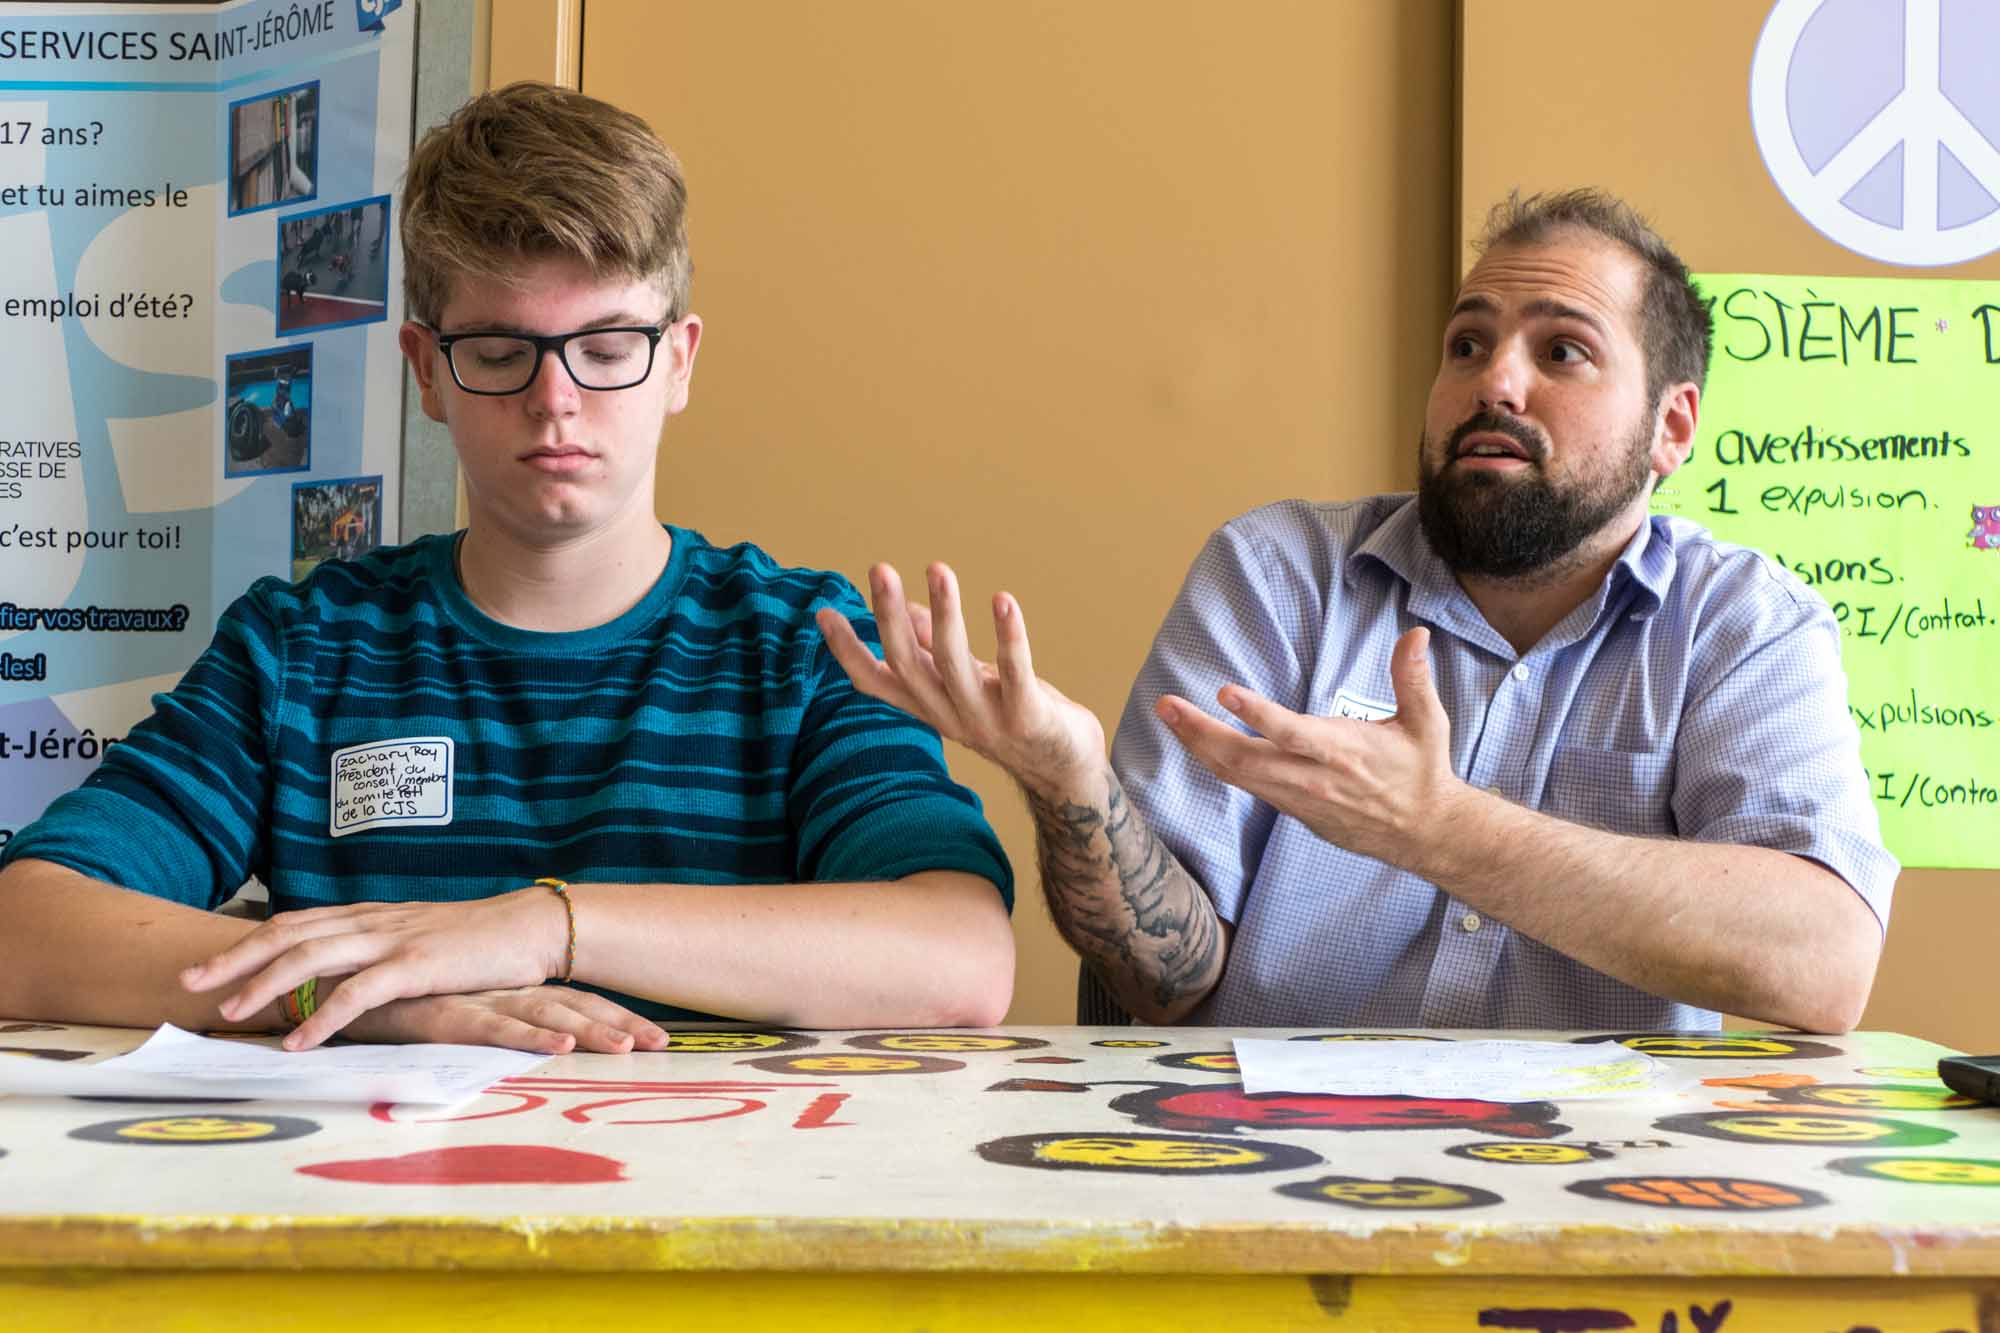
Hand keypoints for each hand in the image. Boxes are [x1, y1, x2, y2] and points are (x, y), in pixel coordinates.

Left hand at [180, 888, 567, 1049]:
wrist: (529, 927)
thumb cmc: (478, 941)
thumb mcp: (417, 941)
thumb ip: (378, 952)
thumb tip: (342, 976)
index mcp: (369, 916)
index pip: (294, 922)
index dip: (246, 942)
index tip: (207, 966)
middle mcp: (371, 922)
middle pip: (288, 934)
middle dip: (234, 959)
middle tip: (188, 983)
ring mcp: (392, 941)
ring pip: (312, 956)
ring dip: (266, 984)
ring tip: (229, 1011)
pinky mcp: (417, 966)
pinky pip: (358, 992)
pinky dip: (323, 1016)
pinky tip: (298, 1041)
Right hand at [342, 985, 669, 1055]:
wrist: (339, 985)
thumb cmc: (401, 1002)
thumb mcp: (456, 1011)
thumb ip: (492, 1020)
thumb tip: (531, 1036)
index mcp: (508, 987)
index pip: (575, 999)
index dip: (616, 1015)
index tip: (658, 1036)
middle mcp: (501, 989)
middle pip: (574, 1005)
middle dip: (620, 1024)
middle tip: (662, 1044)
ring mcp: (476, 1000)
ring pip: (544, 1015)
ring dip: (588, 1031)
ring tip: (625, 1048)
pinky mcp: (445, 1014)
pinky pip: (495, 1028)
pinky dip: (528, 1037)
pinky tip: (557, 1046)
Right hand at [816, 562, 1105, 795]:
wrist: (1066, 769)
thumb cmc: (1013, 714)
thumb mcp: (967, 680)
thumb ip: (934, 648)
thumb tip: (904, 608)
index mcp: (929, 706)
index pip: (875, 681)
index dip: (847, 651)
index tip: (823, 611)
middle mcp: (949, 716)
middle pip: (907, 666)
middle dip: (888, 617)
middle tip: (879, 569)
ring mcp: (986, 720)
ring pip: (954, 664)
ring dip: (946, 613)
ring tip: (938, 569)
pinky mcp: (1027, 718)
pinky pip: (1015, 674)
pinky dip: (1008, 637)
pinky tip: (1003, 601)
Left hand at [1158, 627, 1461, 865]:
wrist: (1423, 832)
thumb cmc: (1422, 771)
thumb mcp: (1427, 722)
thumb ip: (1414, 679)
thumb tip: (1417, 636)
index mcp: (1344, 752)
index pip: (1292, 732)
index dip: (1257, 713)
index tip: (1225, 692)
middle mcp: (1314, 778)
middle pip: (1247, 758)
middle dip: (1202, 731)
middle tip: (1167, 704)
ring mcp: (1298, 799)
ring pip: (1238, 774)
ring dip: (1199, 745)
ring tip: (1169, 716)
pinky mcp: (1291, 810)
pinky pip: (1245, 785)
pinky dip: (1216, 763)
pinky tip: (1195, 742)